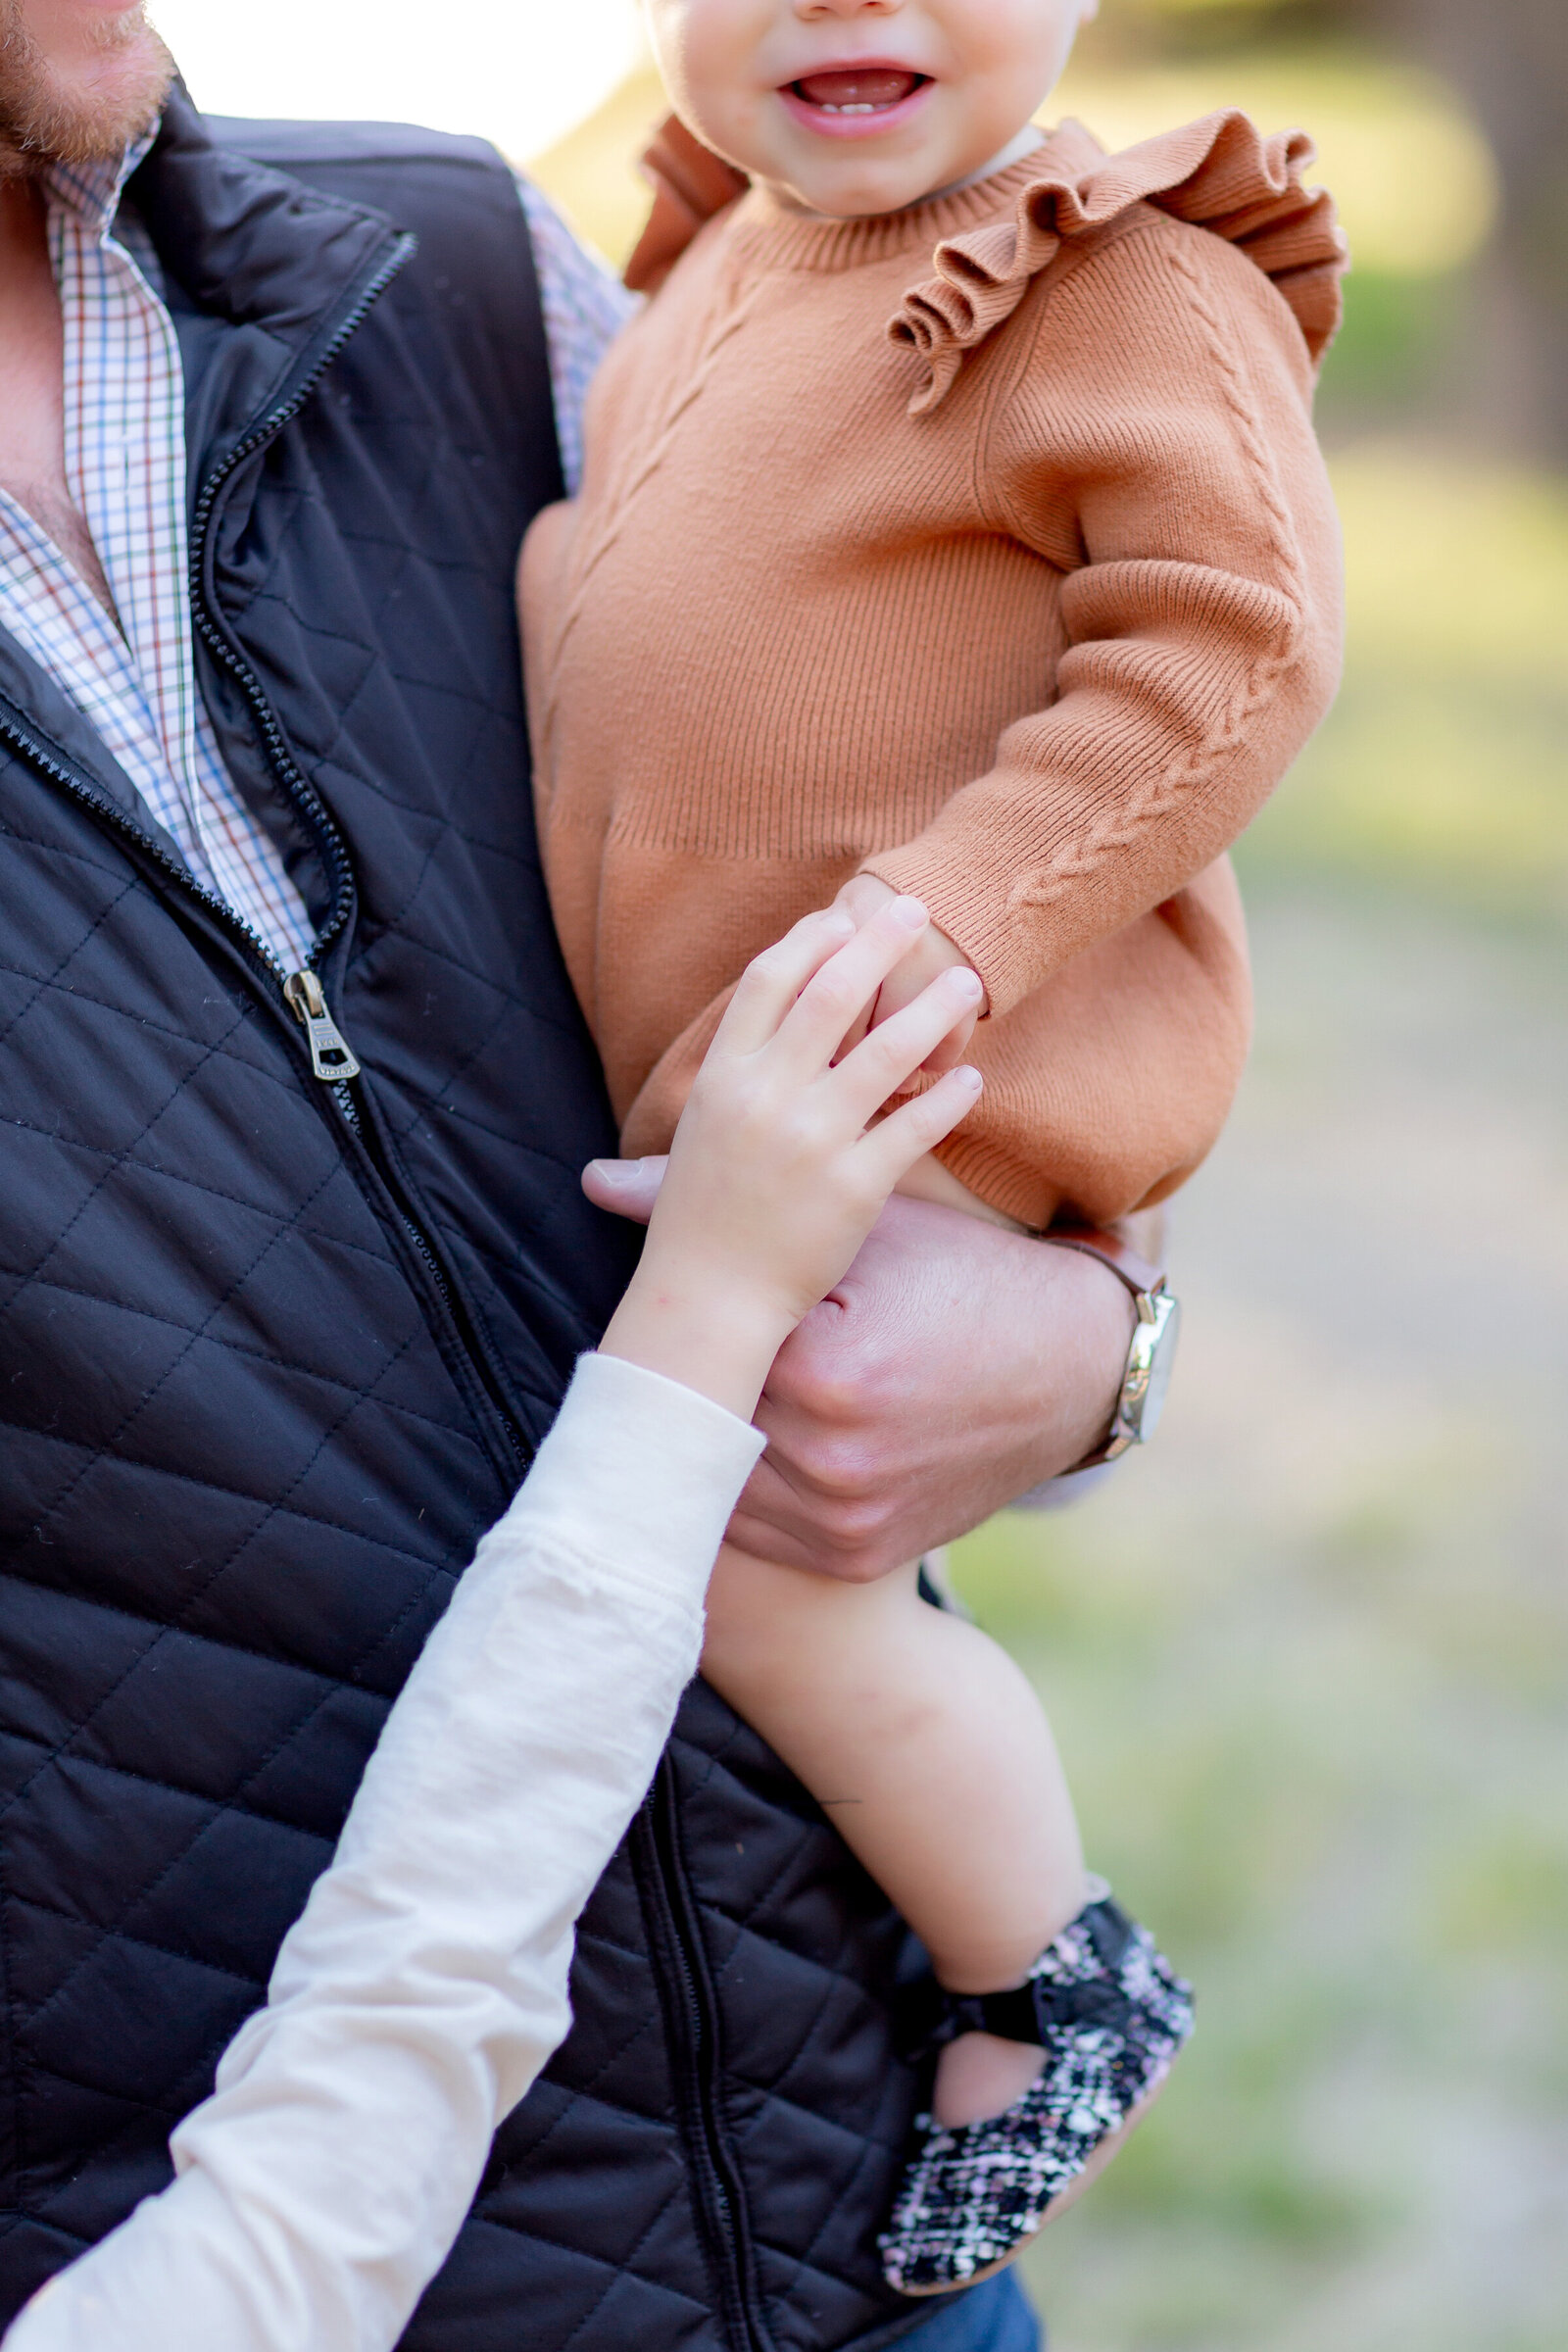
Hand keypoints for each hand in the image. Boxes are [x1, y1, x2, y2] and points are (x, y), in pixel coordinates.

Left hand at [583, 1168, 1137, 1578]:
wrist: (1071, 1369)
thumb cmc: (963, 1279)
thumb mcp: (863, 1233)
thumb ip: (730, 1216)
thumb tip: (602, 1181)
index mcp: (823, 1368)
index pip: (699, 1352)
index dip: (684, 1329)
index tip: (671, 1316)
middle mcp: (830, 1454)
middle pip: (709, 1416)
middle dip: (698, 1387)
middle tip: (683, 1359)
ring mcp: (843, 1516)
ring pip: (723, 1482)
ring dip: (715, 1444)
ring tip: (716, 1404)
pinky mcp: (856, 1555)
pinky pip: (764, 1535)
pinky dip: (751, 1496)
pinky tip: (755, 1449)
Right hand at [598, 898, 984, 1418]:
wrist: (710, 1302)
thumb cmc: (699, 1223)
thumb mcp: (692, 1138)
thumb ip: (719, 1083)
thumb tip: (730, 1040)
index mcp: (722, 1079)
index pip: (767, 981)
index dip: (808, 941)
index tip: (843, 917)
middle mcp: (765, 1098)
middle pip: (832, 995)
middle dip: (878, 945)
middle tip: (916, 913)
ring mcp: (812, 1141)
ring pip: (886, 1052)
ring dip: (932, 1009)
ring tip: (966, 983)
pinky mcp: (855, 1187)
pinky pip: (913, 1126)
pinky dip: (948, 1097)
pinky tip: (972, 1079)